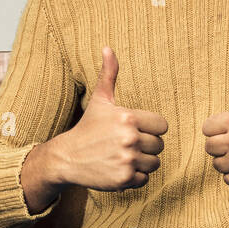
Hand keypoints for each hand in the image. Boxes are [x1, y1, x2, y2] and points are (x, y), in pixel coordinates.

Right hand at [39, 46, 167, 192]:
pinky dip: (135, 178)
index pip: (162, 126)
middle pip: (159, 146)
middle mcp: (129, 138)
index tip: (135, 130)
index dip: (151, 129)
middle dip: (146, 147)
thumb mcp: (99, 100)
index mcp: (128, 117)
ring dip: (142, 163)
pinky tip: (119, 169)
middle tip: (126, 145)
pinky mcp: (124, 179)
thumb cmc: (87, 128)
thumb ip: (108, 75)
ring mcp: (127, 160)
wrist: (66, 158)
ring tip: (123, 157)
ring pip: (154, 163)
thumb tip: (108, 48)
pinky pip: (145, 179)